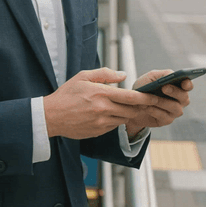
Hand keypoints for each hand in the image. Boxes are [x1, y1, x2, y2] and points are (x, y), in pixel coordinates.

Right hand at [43, 68, 161, 139]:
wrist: (51, 116)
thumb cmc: (66, 95)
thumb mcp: (82, 77)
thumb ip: (104, 74)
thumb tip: (123, 75)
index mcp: (101, 94)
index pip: (130, 97)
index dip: (145, 97)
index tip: (154, 96)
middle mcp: (103, 110)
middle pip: (131, 110)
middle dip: (140, 106)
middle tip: (145, 102)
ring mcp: (101, 123)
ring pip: (124, 119)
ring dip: (128, 113)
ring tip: (127, 107)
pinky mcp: (98, 132)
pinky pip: (114, 126)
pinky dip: (116, 120)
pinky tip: (110, 114)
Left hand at [123, 70, 193, 135]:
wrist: (131, 105)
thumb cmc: (144, 88)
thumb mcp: (150, 77)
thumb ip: (163, 74)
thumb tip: (172, 74)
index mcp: (178, 87)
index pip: (188, 85)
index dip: (188, 84)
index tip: (184, 82)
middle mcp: (180, 100)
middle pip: (184, 97)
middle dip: (175, 92)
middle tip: (164, 88)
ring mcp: (174, 111)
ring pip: (175, 108)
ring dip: (162, 102)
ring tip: (151, 98)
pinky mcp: (166, 120)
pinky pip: (164, 116)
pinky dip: (154, 111)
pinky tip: (146, 107)